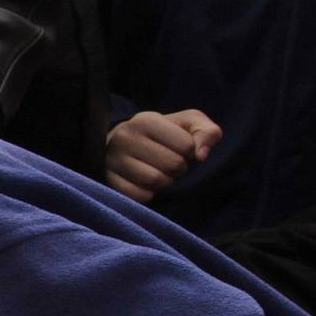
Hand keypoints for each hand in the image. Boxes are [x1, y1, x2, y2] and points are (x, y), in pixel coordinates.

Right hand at [102, 108, 221, 203]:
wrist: (125, 144)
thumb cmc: (164, 134)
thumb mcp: (188, 123)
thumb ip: (207, 132)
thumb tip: (202, 156)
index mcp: (145, 120)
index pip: (187, 145)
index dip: (190, 151)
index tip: (179, 148)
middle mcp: (125, 137)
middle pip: (174, 165)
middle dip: (179, 168)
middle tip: (170, 164)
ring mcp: (113, 159)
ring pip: (156, 181)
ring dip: (166, 182)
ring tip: (159, 172)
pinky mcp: (109, 180)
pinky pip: (140, 196)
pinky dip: (149, 193)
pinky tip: (146, 184)